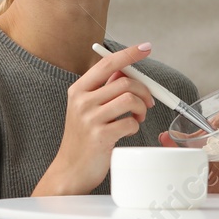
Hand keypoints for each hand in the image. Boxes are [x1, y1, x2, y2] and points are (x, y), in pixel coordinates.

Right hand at [40, 43, 156, 195]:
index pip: (107, 64)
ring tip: (138, 117)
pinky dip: (136, 126)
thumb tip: (125, 68)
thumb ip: (103, 88)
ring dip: (141, 108)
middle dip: (144, 90)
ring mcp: (90, 119)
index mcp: (78, 90)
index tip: (146, 47)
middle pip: (124, 81)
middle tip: (148, 102)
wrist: (70, 170)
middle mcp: (82, 102)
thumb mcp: (86, 108)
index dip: (129, 54)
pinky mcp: (100, 136)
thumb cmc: (82, 139)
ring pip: (130, 99)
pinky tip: (129, 130)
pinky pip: (131, 122)